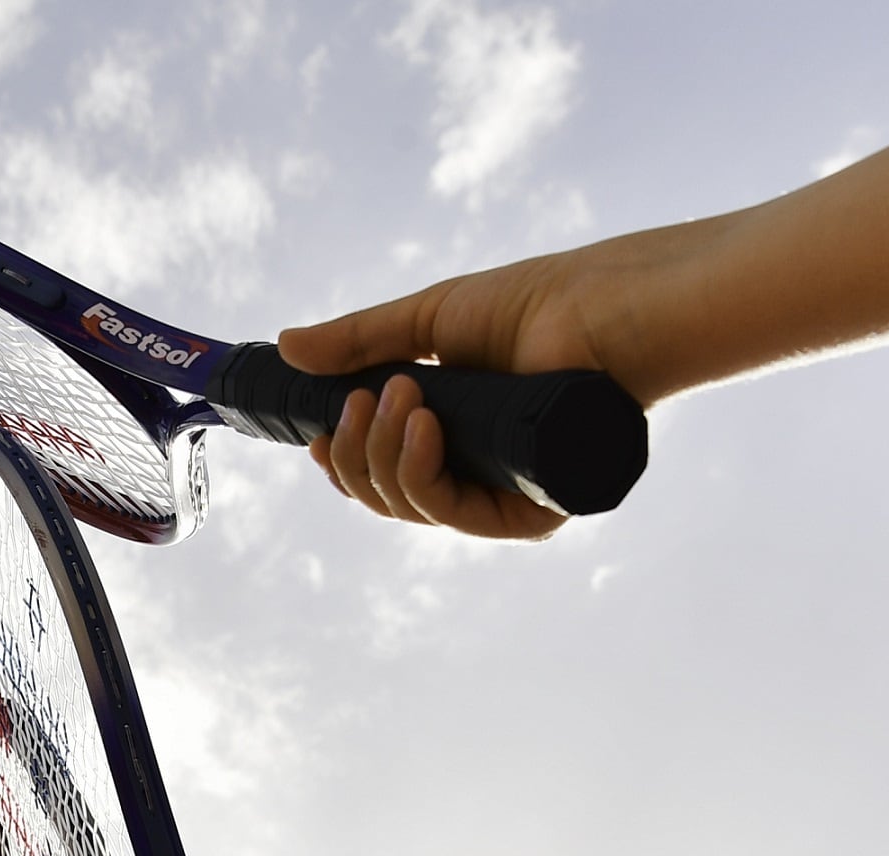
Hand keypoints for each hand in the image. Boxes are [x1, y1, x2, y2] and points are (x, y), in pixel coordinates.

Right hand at [277, 228, 682, 537]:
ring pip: (411, 509)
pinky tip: (422, 428)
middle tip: (363, 399)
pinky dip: (421, 476)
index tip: (318, 436)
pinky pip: (454, 516)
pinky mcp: (533, 514)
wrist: (603, 306)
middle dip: (357, 453)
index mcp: (454, 440)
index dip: (343, 465)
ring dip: (384, 453)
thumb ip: (359, 342)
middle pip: (386, 499)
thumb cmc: (533, 305)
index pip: (383, 477)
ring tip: (402, 393)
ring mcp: (505, 499)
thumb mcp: (425, 322)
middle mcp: (479, 478)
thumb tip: (286, 349)